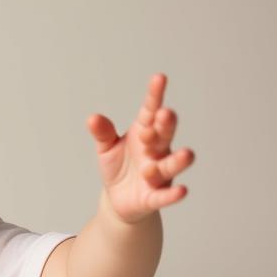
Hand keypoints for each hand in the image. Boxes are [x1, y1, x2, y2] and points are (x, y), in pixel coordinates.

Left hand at [86, 73, 193, 223]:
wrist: (119, 199)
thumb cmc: (118, 167)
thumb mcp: (106, 148)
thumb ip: (103, 133)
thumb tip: (93, 118)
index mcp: (144, 132)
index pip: (151, 111)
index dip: (155, 95)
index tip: (159, 78)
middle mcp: (157, 150)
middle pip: (165, 134)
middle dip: (166, 125)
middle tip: (163, 115)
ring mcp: (159, 172)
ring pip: (171, 164)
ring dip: (176, 160)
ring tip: (184, 154)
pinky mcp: (156, 195)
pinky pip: (166, 194)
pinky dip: (173, 194)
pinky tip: (182, 191)